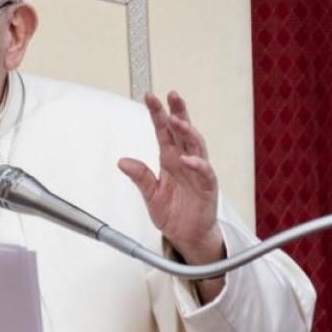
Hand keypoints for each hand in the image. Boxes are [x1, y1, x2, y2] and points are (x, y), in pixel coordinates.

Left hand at [117, 91, 225, 298]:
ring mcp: (198, 173)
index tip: (149, 97)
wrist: (188, 236)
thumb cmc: (174, 214)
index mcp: (170, 160)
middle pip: (183, 131)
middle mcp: (185, 162)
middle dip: (178, 112)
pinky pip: (205, 173)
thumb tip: (122, 161)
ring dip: (187, 131)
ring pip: (196, 146)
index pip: (163, 132)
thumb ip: (140, 178)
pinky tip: (188, 159)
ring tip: (177, 120)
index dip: (157, 114)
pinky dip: (197, 165)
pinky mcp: (208, 188)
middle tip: (171, 95)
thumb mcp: (151, 196)